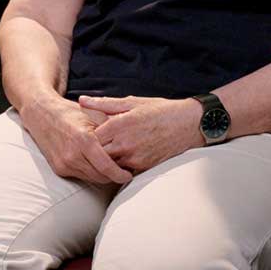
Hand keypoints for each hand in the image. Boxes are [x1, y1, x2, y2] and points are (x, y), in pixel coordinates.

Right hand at [21, 95, 131, 185]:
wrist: (40, 114)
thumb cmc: (69, 112)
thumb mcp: (93, 115)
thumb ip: (111, 130)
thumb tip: (131, 141)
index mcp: (83, 140)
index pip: (107, 167)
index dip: (120, 174)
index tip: (129, 175)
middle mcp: (72, 155)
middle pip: (101, 176)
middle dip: (113, 176)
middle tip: (123, 170)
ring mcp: (64, 164)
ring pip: (91, 178)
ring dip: (102, 175)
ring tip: (111, 166)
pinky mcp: (58, 169)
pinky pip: (80, 176)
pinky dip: (90, 172)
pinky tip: (95, 164)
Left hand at [78, 95, 201, 172]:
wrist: (188, 124)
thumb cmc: (159, 110)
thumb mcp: (131, 102)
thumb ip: (104, 103)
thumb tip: (82, 100)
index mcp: (119, 124)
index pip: (91, 137)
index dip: (87, 136)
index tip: (88, 132)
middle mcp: (125, 144)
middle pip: (98, 153)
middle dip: (93, 150)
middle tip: (93, 144)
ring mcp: (134, 158)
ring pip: (109, 163)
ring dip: (106, 158)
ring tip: (107, 149)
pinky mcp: (143, 167)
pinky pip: (123, 169)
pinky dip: (119, 164)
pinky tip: (122, 154)